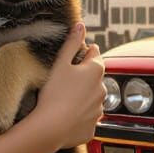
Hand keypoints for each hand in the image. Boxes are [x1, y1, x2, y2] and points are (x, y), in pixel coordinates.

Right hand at [25, 23, 104, 151]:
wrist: (51, 127)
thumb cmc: (54, 93)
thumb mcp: (61, 63)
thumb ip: (72, 43)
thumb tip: (80, 25)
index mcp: (96, 70)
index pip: (94, 53)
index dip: (82, 54)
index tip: (70, 60)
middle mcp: (103, 89)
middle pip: (94, 76)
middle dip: (82, 76)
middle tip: (63, 80)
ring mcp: (99, 109)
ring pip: (91, 97)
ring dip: (82, 96)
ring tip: (63, 99)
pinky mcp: (93, 127)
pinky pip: (87, 117)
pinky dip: (79, 115)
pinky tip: (66, 115)